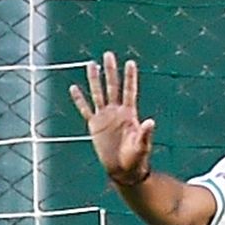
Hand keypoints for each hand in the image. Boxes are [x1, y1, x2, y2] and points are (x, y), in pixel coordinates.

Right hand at [68, 51, 154, 185]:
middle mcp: (116, 112)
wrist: (123, 170)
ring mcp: (104, 117)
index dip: (130, 77)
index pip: (129, 91)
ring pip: (98, 94)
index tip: (130, 62)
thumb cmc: (136, 159)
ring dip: (95, 79)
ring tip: (92, 64)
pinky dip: (79, 99)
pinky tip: (74, 88)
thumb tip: (150, 121)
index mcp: (129, 114)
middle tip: (108, 54)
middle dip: (111, 71)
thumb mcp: (142, 146)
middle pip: (112, 87)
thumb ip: (145, 133)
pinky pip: (85, 109)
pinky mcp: (94, 126)